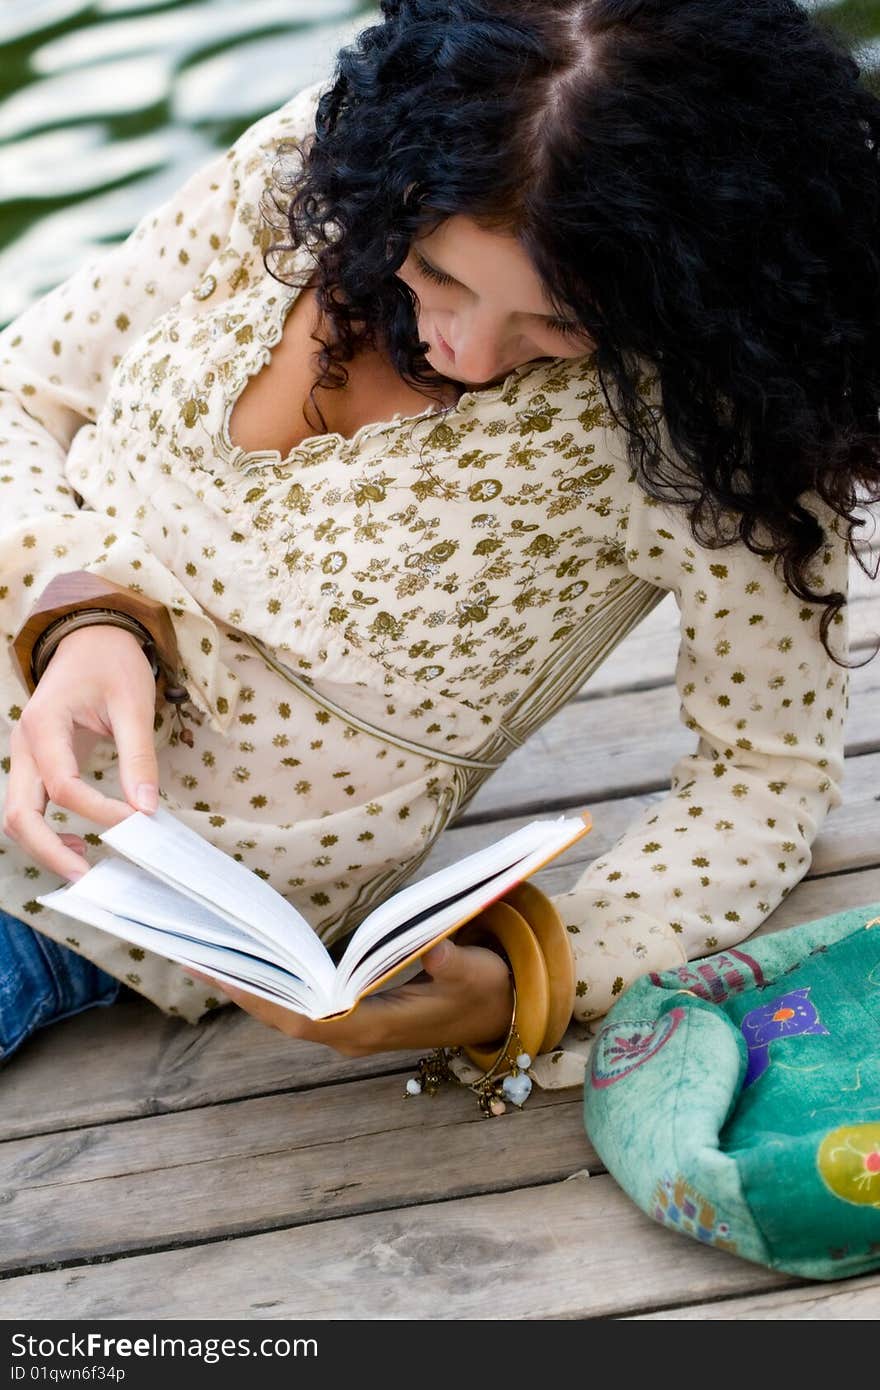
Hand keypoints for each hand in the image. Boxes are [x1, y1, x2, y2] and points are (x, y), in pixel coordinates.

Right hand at [2, 625, 159, 880]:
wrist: (91, 638)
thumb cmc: (112, 663)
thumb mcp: (133, 702)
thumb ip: (138, 755)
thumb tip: (147, 809)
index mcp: (44, 725)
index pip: (64, 786)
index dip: (100, 812)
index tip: (139, 823)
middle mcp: (24, 746)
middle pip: (19, 814)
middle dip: (49, 850)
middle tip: (87, 876)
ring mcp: (25, 758)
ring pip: (18, 817)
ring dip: (45, 847)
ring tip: (86, 867)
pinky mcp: (36, 766)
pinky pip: (30, 808)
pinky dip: (48, 832)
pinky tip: (81, 842)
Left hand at [191, 938, 514, 1057]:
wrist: (499, 1012)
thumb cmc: (484, 990)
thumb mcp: (475, 974)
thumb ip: (453, 963)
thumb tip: (435, 947)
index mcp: (373, 1028)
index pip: (304, 1019)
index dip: (262, 999)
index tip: (225, 974)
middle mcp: (353, 1035)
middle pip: (283, 1016)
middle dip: (241, 988)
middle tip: (198, 953)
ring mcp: (351, 1028)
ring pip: (288, 1012)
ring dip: (252, 987)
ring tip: (213, 953)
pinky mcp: (354, 1016)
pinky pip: (302, 1004)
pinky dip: (274, 985)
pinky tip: (253, 961)